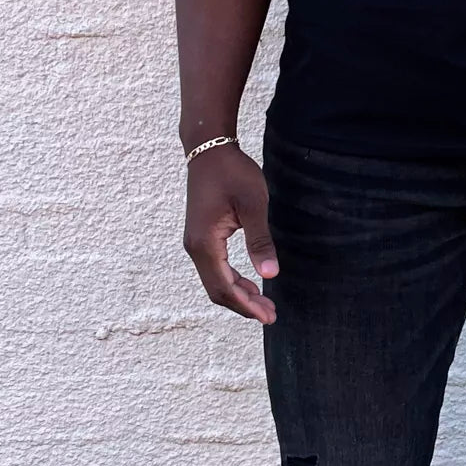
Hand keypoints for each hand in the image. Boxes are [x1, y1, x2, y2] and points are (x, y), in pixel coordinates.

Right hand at [182, 144, 278, 323]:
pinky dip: (232, 281)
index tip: (268, 316)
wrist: (209, 149)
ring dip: (238, 294)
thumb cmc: (233, 172)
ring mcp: (195, 243)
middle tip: (270, 315)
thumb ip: (260, 240)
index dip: (246, 305)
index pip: (225, 287)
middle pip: (217, 290)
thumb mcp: (253, 204)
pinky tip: (250, 283)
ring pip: (215, 281)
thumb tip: (270, 275)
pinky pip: (214, 269)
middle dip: (243, 305)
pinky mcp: (200, 237)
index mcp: (205, 243)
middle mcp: (195, 248)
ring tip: (264, 304)